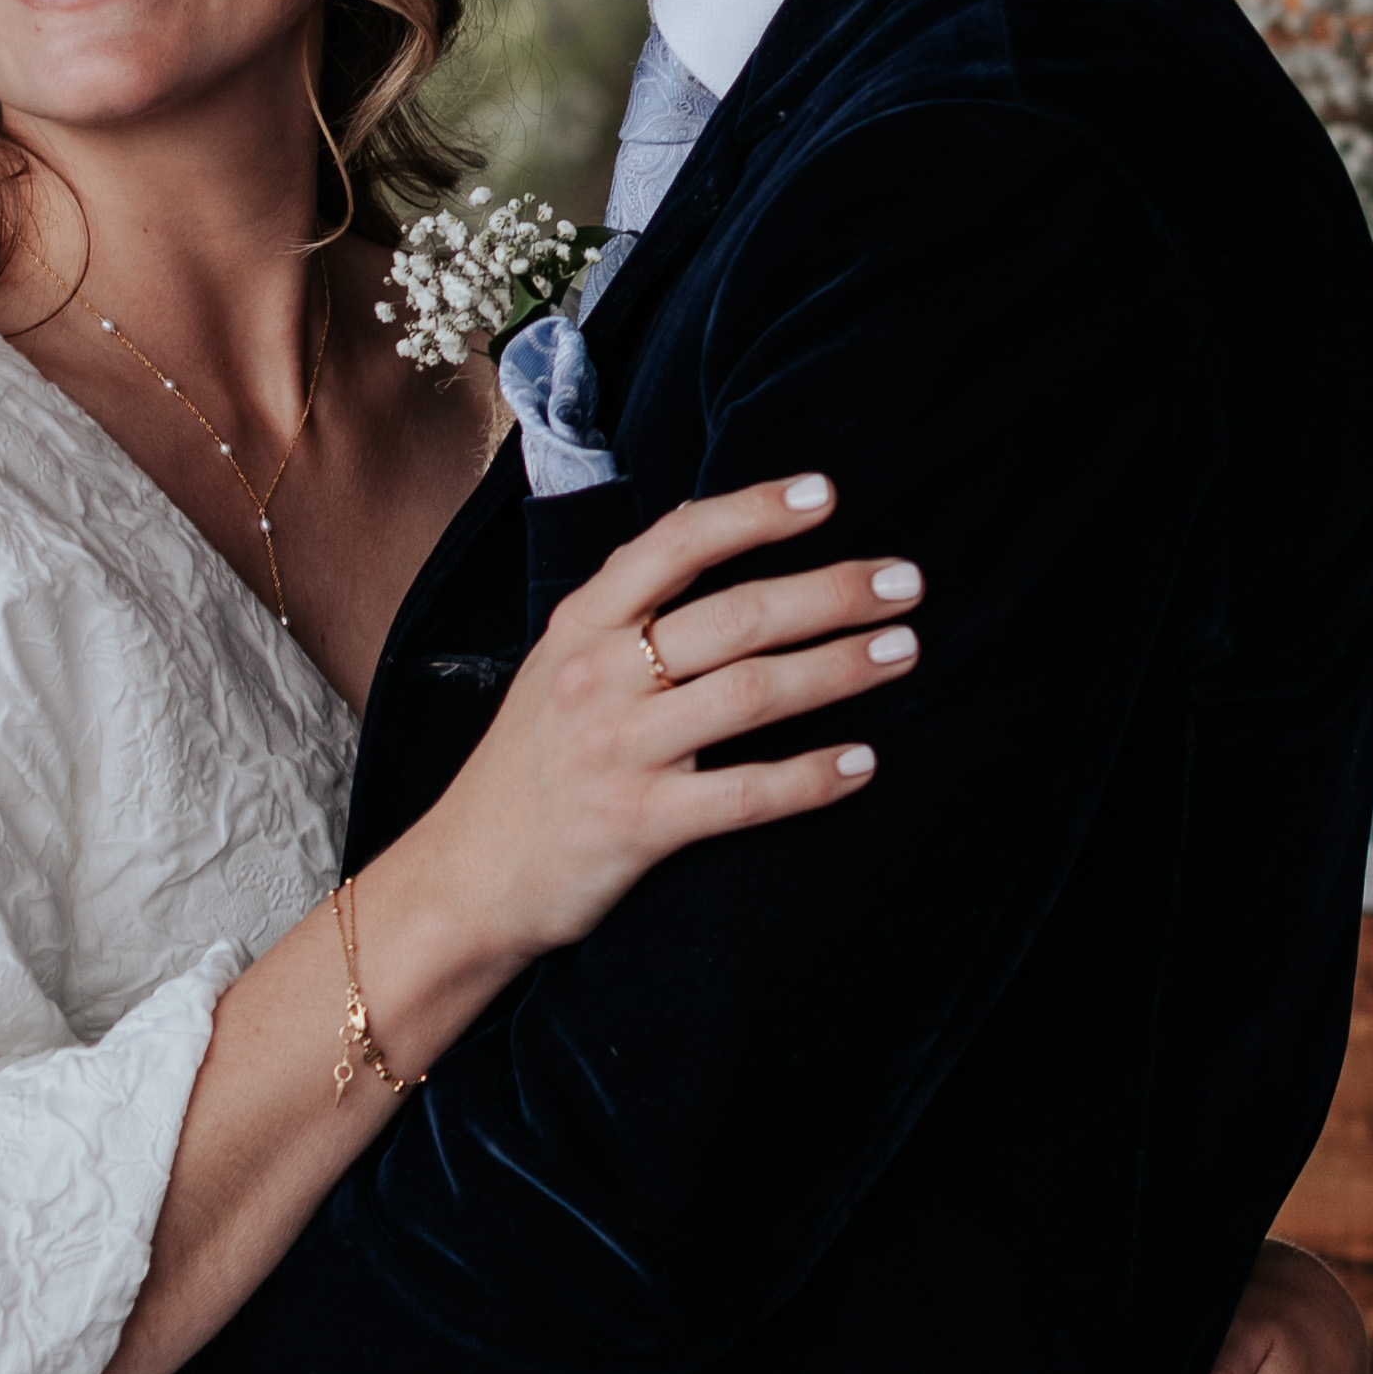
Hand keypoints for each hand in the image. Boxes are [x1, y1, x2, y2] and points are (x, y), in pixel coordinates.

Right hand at [393, 475, 918, 965]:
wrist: (467, 879)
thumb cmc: (529, 765)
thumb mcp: (556, 664)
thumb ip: (623, 604)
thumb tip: (700, 518)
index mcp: (580, 625)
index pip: (674, 545)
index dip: (752, 513)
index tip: (826, 494)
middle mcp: (597, 677)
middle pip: (735, 617)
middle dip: (831, 591)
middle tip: (906, 581)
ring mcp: (617, 752)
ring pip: (751, 694)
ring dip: (839, 668)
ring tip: (904, 650)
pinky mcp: (638, 826)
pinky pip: (746, 794)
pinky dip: (813, 777)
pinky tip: (864, 763)